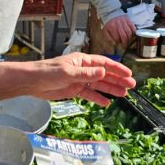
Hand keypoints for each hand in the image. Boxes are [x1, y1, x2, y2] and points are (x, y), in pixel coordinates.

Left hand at [0, 52, 135, 105]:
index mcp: (82, 61)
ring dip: (111, 89)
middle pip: (104, 74)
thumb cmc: (47, 72)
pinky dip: (97, 98)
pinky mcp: (73, 90)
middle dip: (118, 80)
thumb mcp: (67, 72)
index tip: (129, 74)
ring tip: (124, 95)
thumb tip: (104, 72)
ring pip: (98, 85)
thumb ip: (86, 74)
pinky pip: (88, 94)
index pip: (103, 63)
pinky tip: (106, 103)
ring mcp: (78, 80)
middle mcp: (82, 70)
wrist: (32, 82)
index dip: (117, 68)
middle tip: (132, 86)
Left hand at [103, 15, 135, 45]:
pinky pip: (133, 28)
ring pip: (129, 32)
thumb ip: (109, 38)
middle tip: (126, 45)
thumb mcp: (106, 31)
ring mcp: (124, 21)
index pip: (117, 38)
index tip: (119, 43)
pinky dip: (134, 33)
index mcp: (111, 26)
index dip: (118, 42)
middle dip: (125, 42)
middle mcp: (118, 23)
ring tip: (128, 41)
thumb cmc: (109, 25)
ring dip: (129, 38)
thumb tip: (114, 44)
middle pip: (124, 36)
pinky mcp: (128, 20)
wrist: (112, 15)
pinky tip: (132, 35)